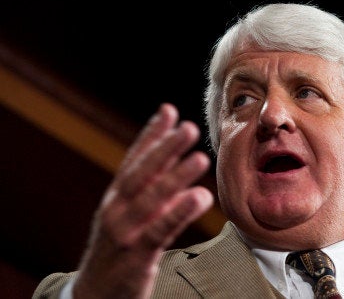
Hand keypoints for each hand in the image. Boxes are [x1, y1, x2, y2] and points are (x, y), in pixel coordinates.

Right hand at [72, 103, 213, 298]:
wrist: (96, 294)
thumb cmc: (120, 249)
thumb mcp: (131, 216)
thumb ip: (153, 191)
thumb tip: (178, 165)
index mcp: (117, 197)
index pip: (134, 160)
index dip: (151, 135)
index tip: (169, 110)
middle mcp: (117, 209)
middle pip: (142, 173)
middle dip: (165, 148)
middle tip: (189, 127)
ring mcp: (124, 231)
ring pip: (151, 199)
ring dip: (176, 176)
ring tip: (200, 157)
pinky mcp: (136, 255)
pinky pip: (160, 230)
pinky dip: (179, 212)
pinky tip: (199, 197)